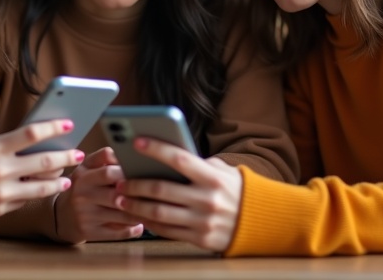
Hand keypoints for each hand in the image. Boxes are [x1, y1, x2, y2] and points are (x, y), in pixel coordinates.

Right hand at [0, 119, 82, 227]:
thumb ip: (2, 142)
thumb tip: (31, 140)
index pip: (31, 133)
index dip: (53, 128)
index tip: (68, 125)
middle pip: (44, 160)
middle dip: (66, 156)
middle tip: (79, 153)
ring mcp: (1, 191)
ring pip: (42, 185)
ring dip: (59, 181)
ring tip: (67, 178)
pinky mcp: (0, 208)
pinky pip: (26, 199)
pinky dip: (38, 193)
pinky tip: (46, 189)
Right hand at [55, 147, 144, 242]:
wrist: (61, 216)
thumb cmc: (82, 188)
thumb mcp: (86, 168)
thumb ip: (103, 157)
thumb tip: (128, 152)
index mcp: (83, 175)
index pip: (107, 169)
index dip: (127, 169)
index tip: (142, 170)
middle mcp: (82, 194)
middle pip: (117, 192)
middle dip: (138, 193)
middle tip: (154, 192)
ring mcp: (85, 215)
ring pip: (121, 214)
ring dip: (140, 212)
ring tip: (152, 208)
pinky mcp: (89, 232)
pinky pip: (118, 232)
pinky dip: (133, 229)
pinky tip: (140, 224)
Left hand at [114, 137, 241, 251]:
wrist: (263, 222)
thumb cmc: (236, 190)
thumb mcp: (223, 172)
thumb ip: (198, 164)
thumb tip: (163, 157)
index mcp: (213, 178)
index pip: (179, 159)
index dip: (156, 149)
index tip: (136, 142)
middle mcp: (207, 199)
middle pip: (161, 189)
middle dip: (135, 184)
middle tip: (119, 181)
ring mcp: (203, 221)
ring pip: (159, 212)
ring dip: (135, 205)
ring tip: (120, 199)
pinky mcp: (200, 239)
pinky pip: (167, 231)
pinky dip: (149, 222)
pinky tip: (139, 215)